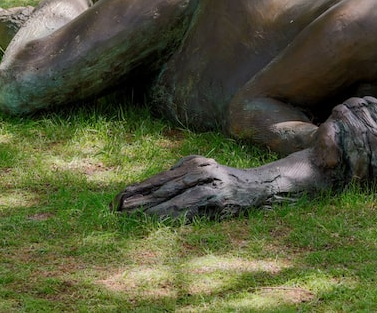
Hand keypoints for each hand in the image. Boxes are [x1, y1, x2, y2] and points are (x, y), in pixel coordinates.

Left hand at [112, 155, 267, 219]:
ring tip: (133, 210)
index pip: (159, 176)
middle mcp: (198, 167)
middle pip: (162, 182)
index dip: (138, 187)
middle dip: (138, 194)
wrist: (259, 185)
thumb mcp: (204, 178)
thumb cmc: (228, 186)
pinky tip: (161, 213)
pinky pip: (191, 200)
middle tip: (117, 204)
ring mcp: (208, 178)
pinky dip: (174, 207)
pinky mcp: (217, 191)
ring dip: (152, 201)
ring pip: (174, 190)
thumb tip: (158, 191)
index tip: (118, 197)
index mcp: (191, 163)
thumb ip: (184, 180)